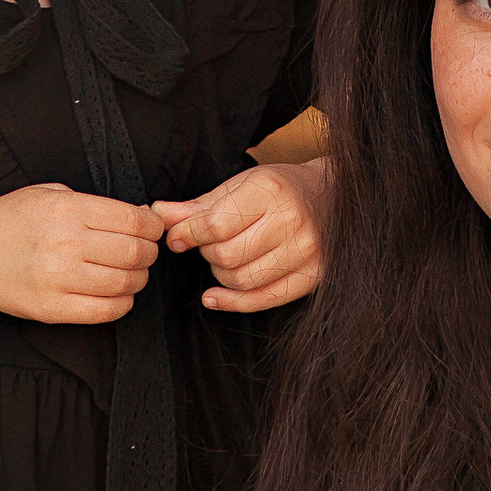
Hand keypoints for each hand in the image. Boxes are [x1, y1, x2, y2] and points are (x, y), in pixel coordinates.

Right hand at [0, 183, 160, 324]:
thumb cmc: (7, 223)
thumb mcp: (45, 194)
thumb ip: (91, 203)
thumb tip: (139, 214)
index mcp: (65, 210)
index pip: (132, 220)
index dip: (153, 225)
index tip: (153, 228)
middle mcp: (64, 244)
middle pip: (134, 252)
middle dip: (149, 252)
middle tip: (144, 251)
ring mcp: (58, 279)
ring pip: (126, 283)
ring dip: (138, 278)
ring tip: (130, 272)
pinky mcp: (53, 308)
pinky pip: (107, 311)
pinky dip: (122, 303)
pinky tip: (116, 293)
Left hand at [155, 160, 328, 313]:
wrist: (333, 197)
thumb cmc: (280, 189)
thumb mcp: (238, 187)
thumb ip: (197, 206)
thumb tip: (157, 215)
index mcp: (270, 190)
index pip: (215, 225)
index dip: (188, 235)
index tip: (177, 238)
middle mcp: (292, 220)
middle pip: (226, 255)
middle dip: (208, 253)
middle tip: (210, 244)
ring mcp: (306, 251)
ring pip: (241, 280)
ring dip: (221, 275)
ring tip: (225, 259)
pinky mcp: (314, 276)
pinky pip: (263, 300)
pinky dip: (232, 302)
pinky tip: (214, 297)